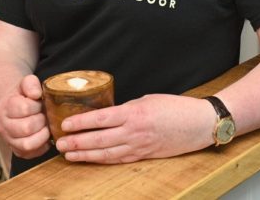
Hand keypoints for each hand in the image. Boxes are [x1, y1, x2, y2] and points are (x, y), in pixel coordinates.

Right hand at [0, 74, 50, 158]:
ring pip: (28, 144)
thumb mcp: (26, 83)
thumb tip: (36, 94)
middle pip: (26, 128)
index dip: (36, 106)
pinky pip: (32, 154)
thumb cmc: (23, 95)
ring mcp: (9, 141)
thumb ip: (30, 83)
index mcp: (4, 107)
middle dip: (41, 121)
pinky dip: (42, 146)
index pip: (23, 108)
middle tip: (44, 116)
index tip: (40, 103)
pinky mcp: (17, 151)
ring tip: (45, 127)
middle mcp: (3, 126)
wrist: (13, 106)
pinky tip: (43, 135)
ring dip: (42, 135)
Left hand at [54, 94, 214, 163]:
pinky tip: (91, 159)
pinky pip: (119, 159)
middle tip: (59, 143)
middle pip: (99, 139)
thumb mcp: (148, 100)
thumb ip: (127, 108)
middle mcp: (134, 132)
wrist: (200, 124)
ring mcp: (139, 146)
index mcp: (134, 113)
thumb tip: (110, 114)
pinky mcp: (145, 156)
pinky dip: (103, 160)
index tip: (65, 124)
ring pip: (106, 153)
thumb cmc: (176, 108)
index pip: (100, 119)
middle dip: (77, 142)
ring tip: (69, 155)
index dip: (80, 123)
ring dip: (85, 155)